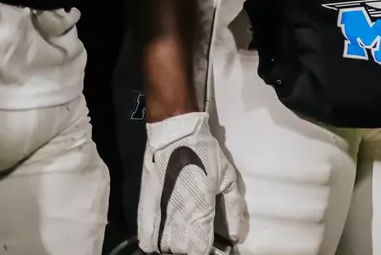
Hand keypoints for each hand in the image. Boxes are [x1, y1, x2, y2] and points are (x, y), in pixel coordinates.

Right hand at [137, 111, 244, 254]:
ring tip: (185, 235)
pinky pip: (145, 239)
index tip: (214, 246)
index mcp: (200, 214)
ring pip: (164, 246)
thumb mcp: (228, 179)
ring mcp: (158, 216)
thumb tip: (236, 236)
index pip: (200, 250)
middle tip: (200, 238)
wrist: (175, 136)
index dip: (208, 251)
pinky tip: (162, 239)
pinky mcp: (144, 209)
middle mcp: (176, 220)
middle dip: (192, 248)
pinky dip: (153, 243)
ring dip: (174, 245)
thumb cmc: (205, 155)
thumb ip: (232, 209)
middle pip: (181, 251)